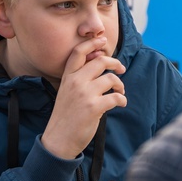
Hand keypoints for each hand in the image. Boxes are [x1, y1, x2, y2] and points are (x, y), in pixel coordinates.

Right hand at [41, 37, 126, 159]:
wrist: (58, 140)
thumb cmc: (65, 117)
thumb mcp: (67, 92)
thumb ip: (79, 79)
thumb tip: (100, 68)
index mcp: (68, 77)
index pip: (78, 52)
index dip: (92, 44)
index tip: (102, 40)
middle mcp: (75, 82)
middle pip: (100, 61)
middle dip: (115, 63)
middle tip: (121, 68)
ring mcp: (84, 94)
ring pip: (111, 78)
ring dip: (120, 84)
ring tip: (120, 92)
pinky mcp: (94, 107)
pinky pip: (116, 96)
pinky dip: (122, 99)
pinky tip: (120, 103)